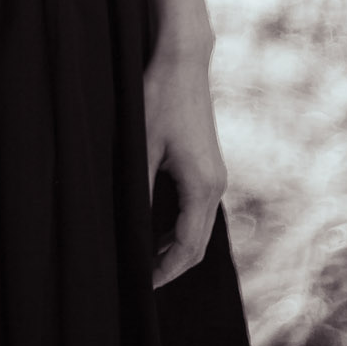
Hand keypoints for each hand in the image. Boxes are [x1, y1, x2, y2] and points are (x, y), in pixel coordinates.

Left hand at [144, 46, 226, 288]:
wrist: (183, 60)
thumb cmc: (159, 98)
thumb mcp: (141, 147)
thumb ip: (139, 191)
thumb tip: (131, 229)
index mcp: (203, 187)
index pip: (187, 248)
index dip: (164, 270)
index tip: (142, 285)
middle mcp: (216, 185)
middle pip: (198, 243)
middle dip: (171, 265)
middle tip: (142, 279)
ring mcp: (215, 174)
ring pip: (198, 226)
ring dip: (175, 245)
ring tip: (144, 259)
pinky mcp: (209, 163)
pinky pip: (197, 207)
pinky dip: (179, 224)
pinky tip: (156, 226)